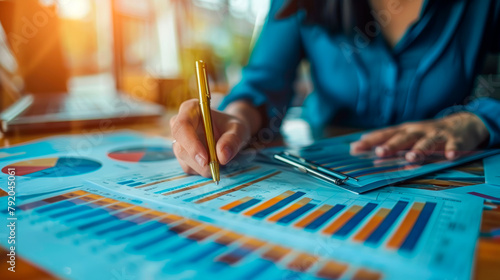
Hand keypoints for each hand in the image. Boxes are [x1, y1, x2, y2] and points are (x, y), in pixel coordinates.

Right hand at [170, 99, 251, 176]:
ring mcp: (179, 141)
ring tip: (220, 162)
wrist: (230, 133)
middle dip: (198, 160)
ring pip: (184, 159)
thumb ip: (232, 140)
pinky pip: (188, 167)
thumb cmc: (232, 127)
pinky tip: (213, 163)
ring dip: (202, 167)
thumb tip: (222, 156)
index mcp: (190, 109)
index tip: (205, 159)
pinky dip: (202, 170)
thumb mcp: (238, 129)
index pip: (182, 126)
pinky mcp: (182, 154)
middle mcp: (180, 124)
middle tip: (216, 167)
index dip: (191, 144)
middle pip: (180, 146)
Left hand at [350, 112, 489, 161]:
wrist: (463, 124)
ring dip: (420, 149)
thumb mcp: (406, 135)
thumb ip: (385, 141)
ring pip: (428, 142)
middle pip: (404, 138)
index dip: (370, 141)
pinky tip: (450, 156)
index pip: (385, 134)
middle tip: (380, 152)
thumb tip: (356, 145)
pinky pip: (454, 145)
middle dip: (392, 145)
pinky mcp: (456, 140)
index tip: (356, 148)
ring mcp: (437, 135)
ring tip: (412, 157)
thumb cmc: (427, 133)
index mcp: (405, 131)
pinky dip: (452, 150)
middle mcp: (418, 131)